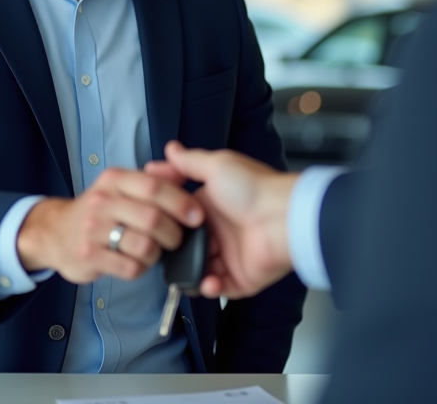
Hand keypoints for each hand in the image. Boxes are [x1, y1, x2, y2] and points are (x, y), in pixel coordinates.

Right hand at [16, 167, 203, 284]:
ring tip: (154, 251)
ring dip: (158, 253)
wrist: (56, 232)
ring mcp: (93, 230)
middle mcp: (102, 201)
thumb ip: (156, 179)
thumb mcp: (123, 185)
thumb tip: (184, 170)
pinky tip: (136, 261)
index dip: (181, 202)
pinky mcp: (89, 257)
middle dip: (174, 233)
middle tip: (177, 239)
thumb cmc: (100, 210)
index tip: (198, 216)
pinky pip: (130, 267)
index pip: (154, 187)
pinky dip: (141, 268)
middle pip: (152, 219)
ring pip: (144, 246)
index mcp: (115, 179)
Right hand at [144, 141, 297, 299]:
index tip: (153, 224)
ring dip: (192, 273)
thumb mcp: (217, 166)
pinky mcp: (243, 277)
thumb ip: (189, 162)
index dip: (169, 221)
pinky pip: (222, 288)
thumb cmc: (254, 189)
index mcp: (214, 207)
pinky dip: (212, 288)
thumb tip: (170, 149)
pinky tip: (207, 282)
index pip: (183, 217)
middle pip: (191, 246)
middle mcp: (222, 232)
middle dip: (177, 252)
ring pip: (203, 270)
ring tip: (185, 271)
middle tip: (167, 252)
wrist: (283, 217)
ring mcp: (233, 256)